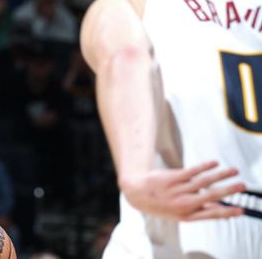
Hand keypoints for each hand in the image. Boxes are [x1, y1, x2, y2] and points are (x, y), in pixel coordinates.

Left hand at [119, 161, 245, 220]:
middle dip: (228, 190)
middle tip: (242, 185)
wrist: (136, 193)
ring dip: (221, 175)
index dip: (226, 212)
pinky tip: (214, 163)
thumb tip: (221, 211)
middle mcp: (183, 204)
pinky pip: (191, 171)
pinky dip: (205, 167)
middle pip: (211, 196)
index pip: (211, 214)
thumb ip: (199, 211)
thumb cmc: (162, 204)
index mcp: (187, 215)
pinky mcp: (171, 177)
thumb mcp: (179, 213)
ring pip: (204, 182)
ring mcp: (177, 190)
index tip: (240, 210)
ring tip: (233, 171)